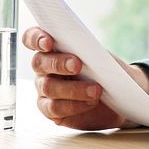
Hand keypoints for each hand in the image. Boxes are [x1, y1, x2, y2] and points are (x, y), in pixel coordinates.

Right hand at [22, 26, 148, 129]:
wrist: (116, 98)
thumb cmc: (105, 71)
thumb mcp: (101, 57)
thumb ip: (89, 49)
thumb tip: (87, 48)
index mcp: (52, 47)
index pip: (32, 38)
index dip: (36, 38)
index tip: (48, 43)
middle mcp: (43, 67)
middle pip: (39, 62)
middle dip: (58, 63)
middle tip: (77, 65)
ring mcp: (43, 88)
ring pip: (48, 87)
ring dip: (73, 88)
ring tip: (96, 90)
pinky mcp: (49, 110)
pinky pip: (54, 108)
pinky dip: (74, 105)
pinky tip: (90, 103)